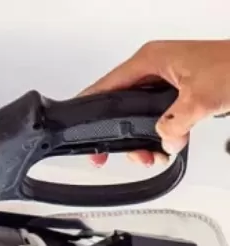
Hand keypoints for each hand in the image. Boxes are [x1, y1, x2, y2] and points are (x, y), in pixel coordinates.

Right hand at [81, 39, 229, 166]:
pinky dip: (162, 132)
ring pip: (141, 113)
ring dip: (144, 137)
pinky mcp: (182, 90)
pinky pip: (161, 115)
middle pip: (121, 104)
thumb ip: (173, 125)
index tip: (79, 127)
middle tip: (118, 154)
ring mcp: (168, 78)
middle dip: (122, 134)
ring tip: (150, 154)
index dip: (90, 109)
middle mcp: (155, 67)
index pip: (106, 86)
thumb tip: (162, 141)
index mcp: (150, 60)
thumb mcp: (199, 99)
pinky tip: (168, 144)